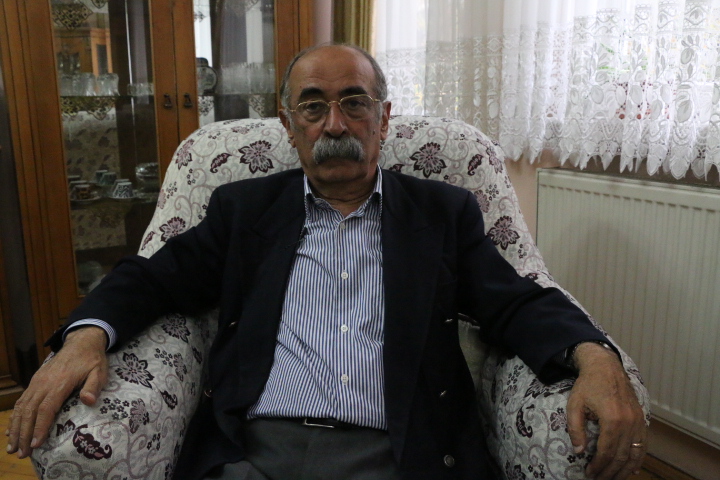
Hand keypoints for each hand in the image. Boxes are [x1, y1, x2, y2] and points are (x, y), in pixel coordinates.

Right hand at [6, 326, 107, 457]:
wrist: (81, 342)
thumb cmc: (92, 360)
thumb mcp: (99, 372)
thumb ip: (93, 386)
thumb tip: (88, 401)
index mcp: (59, 384)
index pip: (46, 409)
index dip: (39, 427)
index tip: (35, 444)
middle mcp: (44, 384)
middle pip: (30, 412)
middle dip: (24, 434)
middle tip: (21, 453)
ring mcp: (37, 382)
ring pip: (22, 408)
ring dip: (16, 428)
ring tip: (12, 447)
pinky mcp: (35, 382)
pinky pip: (21, 401)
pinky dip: (15, 416)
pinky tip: (11, 429)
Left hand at [566, 342, 646, 479]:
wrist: (605, 366)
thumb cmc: (587, 385)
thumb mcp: (574, 405)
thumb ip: (575, 429)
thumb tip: (579, 451)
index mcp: (612, 419)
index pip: (606, 452)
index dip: (598, 466)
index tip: (590, 473)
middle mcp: (629, 422)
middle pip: (621, 456)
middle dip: (610, 472)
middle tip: (600, 479)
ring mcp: (638, 421)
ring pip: (635, 453)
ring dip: (625, 470)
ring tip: (614, 478)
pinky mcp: (642, 418)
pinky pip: (643, 443)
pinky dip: (638, 458)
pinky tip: (632, 469)